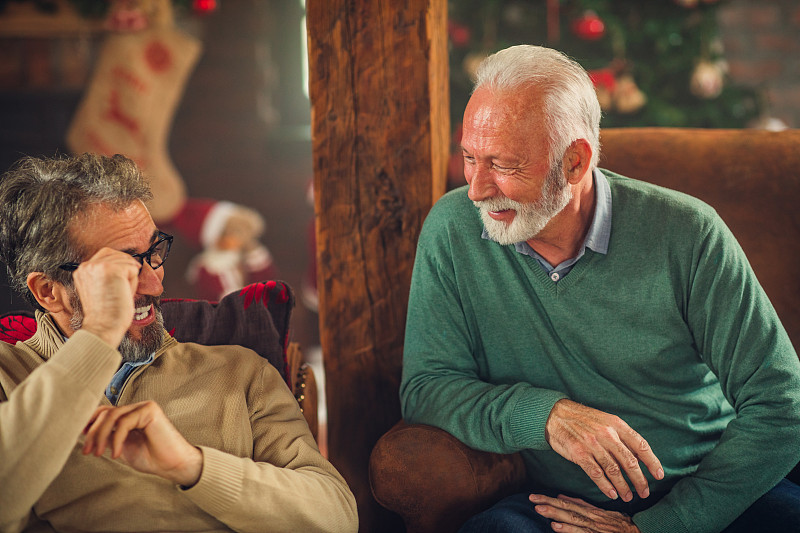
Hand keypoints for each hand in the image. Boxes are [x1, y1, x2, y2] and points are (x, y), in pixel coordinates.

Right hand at [71, 248, 140, 347]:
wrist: (103, 326)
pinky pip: (133, 269)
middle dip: (126, 270)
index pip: (107, 254)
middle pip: (118, 255)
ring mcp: (98, 266)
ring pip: (127, 262)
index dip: (120, 265)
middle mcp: (87, 265)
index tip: (119, 283)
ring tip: (120, 293)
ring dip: (130, 278)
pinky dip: (134, 282)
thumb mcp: (100, 287)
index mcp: (81, 270)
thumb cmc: (106, 312)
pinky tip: (124, 293)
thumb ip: (106, 274)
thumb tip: (128, 263)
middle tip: (121, 290)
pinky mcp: (111, 269)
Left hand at [82, 401, 202, 486]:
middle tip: (87, 451)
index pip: (104, 412)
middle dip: (92, 432)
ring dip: (100, 436)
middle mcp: (137, 407)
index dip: (90, 423)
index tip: (80, 438)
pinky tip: (116, 454)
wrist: (172, 464)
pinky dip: (116, 439)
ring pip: (112, 416)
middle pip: (106, 413)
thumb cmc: (151, 457)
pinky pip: (124, 422)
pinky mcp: (150, 411)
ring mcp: (144, 407)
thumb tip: (86, 433)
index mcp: (130, 415)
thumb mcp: (121, 446)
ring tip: (98, 453)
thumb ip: (108, 437)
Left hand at [530, 494, 639, 532]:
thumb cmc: (622, 526)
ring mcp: (596, 529)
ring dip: (556, 514)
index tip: (534, 496)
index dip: (550, 499)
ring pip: (573, 520)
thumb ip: (583, 506)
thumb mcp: (603, 514)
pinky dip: (570, 530)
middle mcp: (593, 519)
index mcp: (592, 512)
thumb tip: (562, 496)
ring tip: (540, 510)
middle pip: (568, 510)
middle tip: (532, 499)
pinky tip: (557, 527)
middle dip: (548, 505)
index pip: (567, 504)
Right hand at [545, 399, 662, 501]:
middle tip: (644, 492)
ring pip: (614, 470)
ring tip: (628, 497)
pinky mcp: (579, 453)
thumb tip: (638, 457)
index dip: (652, 462)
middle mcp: (606, 434)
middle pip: (629, 462)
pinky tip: (612, 494)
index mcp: (616, 425)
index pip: (640, 445)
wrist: (556, 414)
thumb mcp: (605, 421)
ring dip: (623, 487)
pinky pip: (596, 473)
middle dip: (640, 480)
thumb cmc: (583, 419)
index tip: (659, 475)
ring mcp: (592, 444)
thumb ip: (621, 436)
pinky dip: (605, 486)